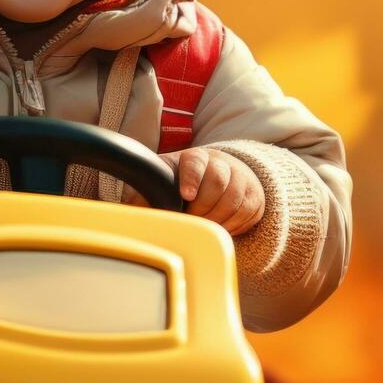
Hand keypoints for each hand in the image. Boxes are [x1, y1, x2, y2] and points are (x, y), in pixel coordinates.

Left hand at [122, 146, 264, 235]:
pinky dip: (231, 225)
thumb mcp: (162, 183)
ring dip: (216, 218)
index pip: (195, 162)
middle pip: (218, 182)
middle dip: (203, 207)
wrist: (223, 179)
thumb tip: (128, 212)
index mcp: (193, 158)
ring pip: (233, 200)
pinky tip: (219, 225)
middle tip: (192, 218)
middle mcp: (220, 164)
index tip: (186, 195)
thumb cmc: (183, 184)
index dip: (192, 178)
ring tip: (203, 224)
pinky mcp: (254, 196)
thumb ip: (142, 195)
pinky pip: (245, 213)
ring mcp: (240, 179)